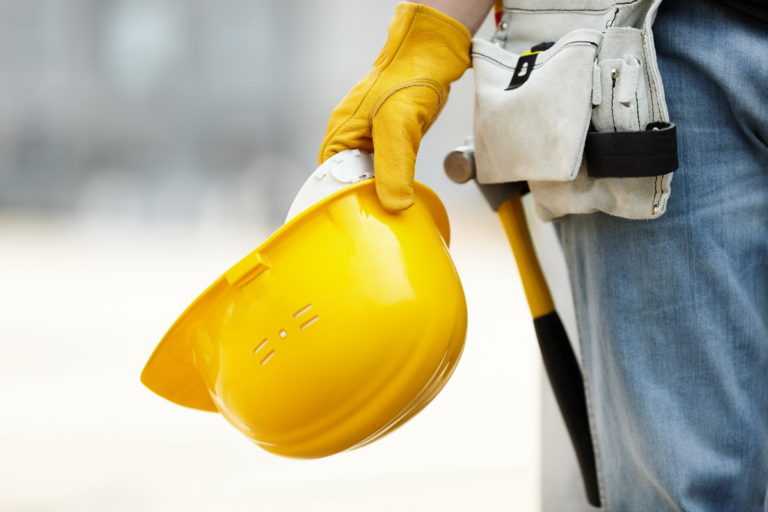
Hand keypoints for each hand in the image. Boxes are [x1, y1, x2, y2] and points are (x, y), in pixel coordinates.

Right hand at [318, 2, 470, 210]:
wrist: (430, 57)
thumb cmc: (406, 81)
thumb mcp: (397, 128)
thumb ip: (394, 168)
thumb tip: (395, 206)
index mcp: (338, 137)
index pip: (330, 183)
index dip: (345, 203)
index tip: (363, 221)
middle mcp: (348, 141)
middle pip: (349, 184)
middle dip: (365, 201)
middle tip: (382, 220)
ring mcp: (368, 142)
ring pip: (369, 180)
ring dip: (381, 193)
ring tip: (393, 212)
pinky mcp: (387, 142)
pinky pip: (385, 171)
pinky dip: (394, 182)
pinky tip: (404, 192)